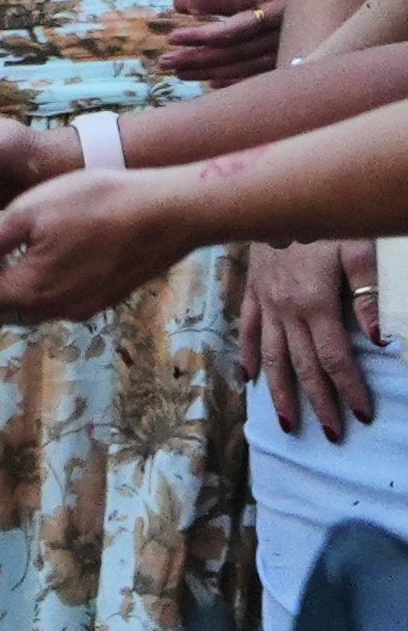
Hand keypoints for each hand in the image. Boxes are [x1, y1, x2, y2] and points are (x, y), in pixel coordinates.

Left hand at [0, 166, 204, 323]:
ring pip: (22, 312)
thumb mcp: (27, 214)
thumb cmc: (97, 201)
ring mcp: (81, 306)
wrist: (172, 211)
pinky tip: (19, 290)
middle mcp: (53, 308)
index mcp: (29, 289)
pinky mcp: (102, 297)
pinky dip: (23, 301)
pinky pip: (48, 307)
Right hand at [251, 239, 378, 439]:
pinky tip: (251, 379)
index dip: (349, 388)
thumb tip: (380, 338)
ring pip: (273, 358)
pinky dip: (251, 357)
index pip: (334, 358)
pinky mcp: (253, 294)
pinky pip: (249, 332)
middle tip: (330, 434)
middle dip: (319, 403)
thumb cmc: (323, 222)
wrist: (273, 196)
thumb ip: (368, 293)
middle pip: (303, 367)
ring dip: (281, 393)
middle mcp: (287, 312)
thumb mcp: (358, 249)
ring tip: (289, 423)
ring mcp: (266, 305)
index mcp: (316, 305)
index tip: (362, 414)